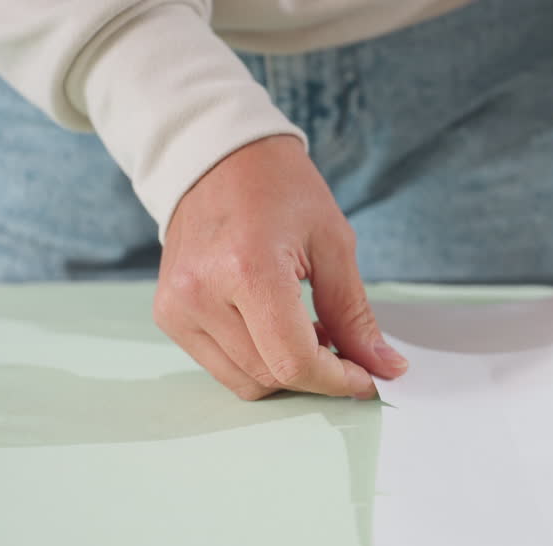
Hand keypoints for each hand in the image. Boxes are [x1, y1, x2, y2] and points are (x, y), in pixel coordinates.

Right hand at [155, 136, 407, 400]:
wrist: (215, 156)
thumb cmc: (279, 187)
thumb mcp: (333, 242)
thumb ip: (354, 314)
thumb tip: (383, 368)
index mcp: (247, 269)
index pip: (294, 361)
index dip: (337, 380)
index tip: (368, 377)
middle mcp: (201, 294)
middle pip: (272, 376)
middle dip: (318, 375)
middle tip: (344, 347)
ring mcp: (177, 307)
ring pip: (246, 381)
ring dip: (286, 370)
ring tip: (307, 330)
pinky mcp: (168, 315)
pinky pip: (221, 367)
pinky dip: (257, 361)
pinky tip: (274, 329)